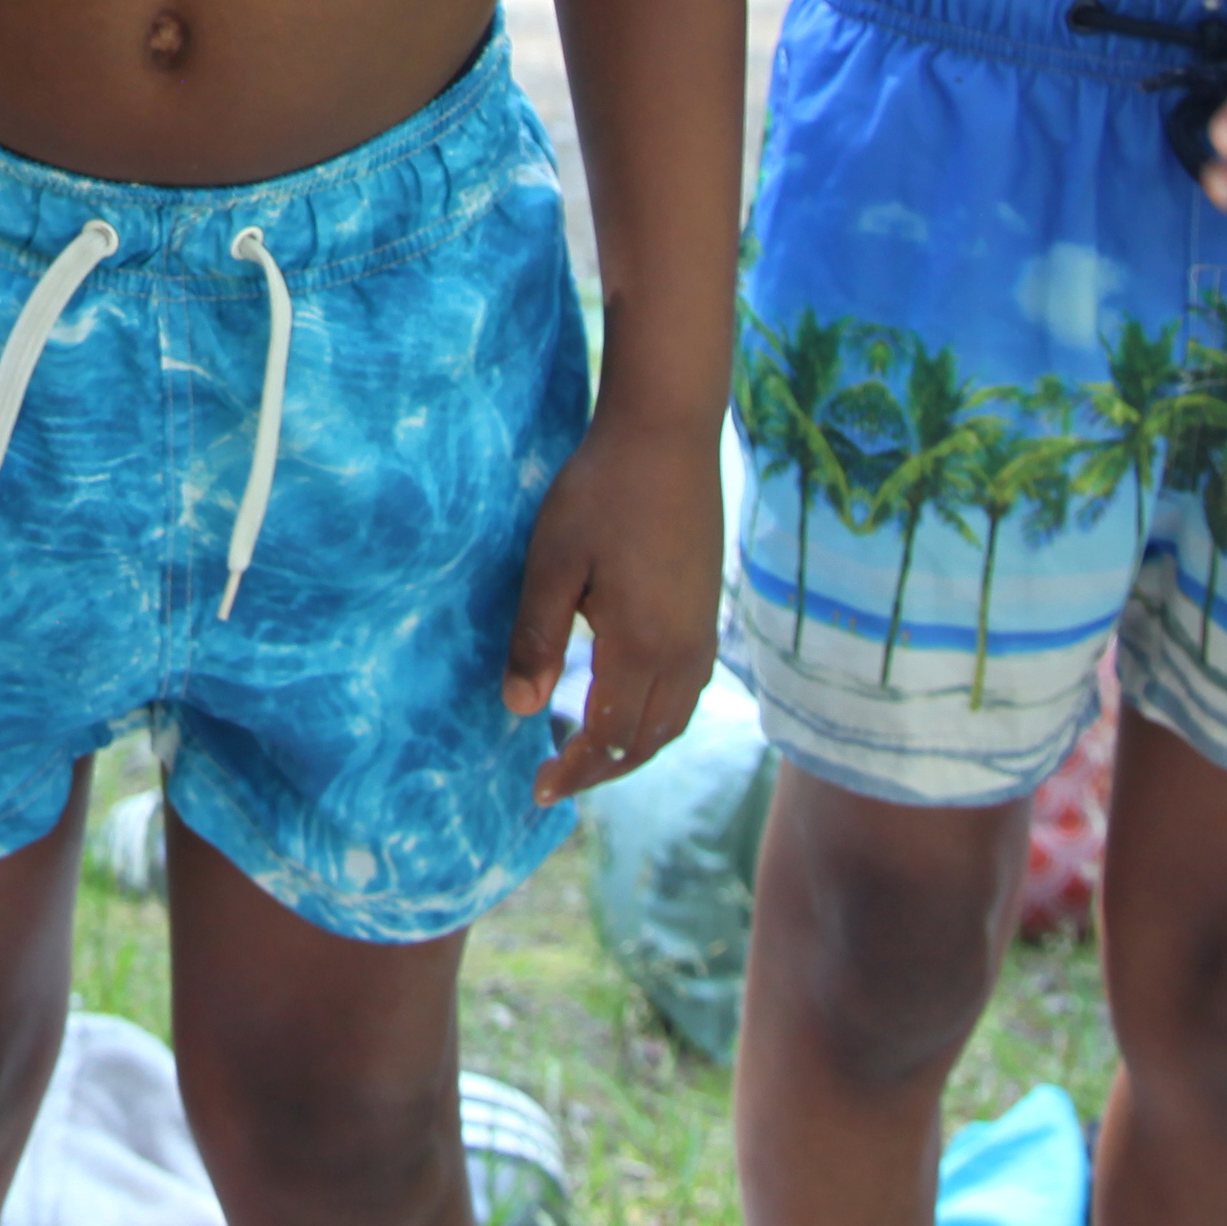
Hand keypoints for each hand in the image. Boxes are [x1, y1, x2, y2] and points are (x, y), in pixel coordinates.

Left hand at [504, 399, 720, 798]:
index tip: (537, 788)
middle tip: (557, 779)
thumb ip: (537, 639)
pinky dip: (655, 715)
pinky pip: (687, 690)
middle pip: (646, 741)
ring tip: (586, 749)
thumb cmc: (599, 493)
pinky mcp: (708, 612)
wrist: (667, 437)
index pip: (608, 737)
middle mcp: (683, 653)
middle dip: (602, 768)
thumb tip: (518, 710)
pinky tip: (624, 699)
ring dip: (632, 746)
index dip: (574, 770)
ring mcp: (703, 633)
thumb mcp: (551, 564)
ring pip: (673, 719)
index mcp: (642, 647)